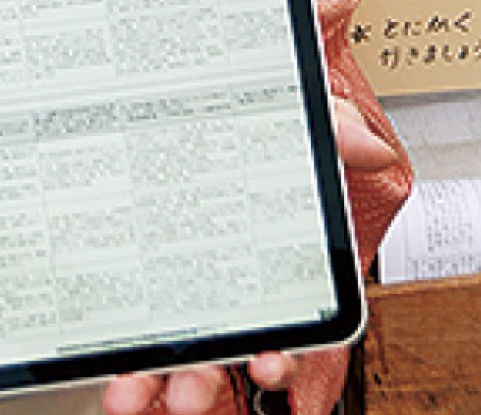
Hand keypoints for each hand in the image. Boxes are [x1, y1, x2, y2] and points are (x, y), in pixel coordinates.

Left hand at [103, 96, 399, 414]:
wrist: (179, 95)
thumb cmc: (248, 124)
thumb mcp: (291, 119)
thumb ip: (331, 128)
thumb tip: (369, 148)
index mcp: (272, 260)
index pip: (286, 325)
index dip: (281, 357)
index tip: (267, 364)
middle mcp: (227, 285)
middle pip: (221, 349)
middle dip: (204, 383)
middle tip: (187, 393)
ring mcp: (179, 287)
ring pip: (172, 351)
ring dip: (154, 382)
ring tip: (130, 394)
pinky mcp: (137, 281)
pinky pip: (130, 330)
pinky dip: (121, 358)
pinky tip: (111, 373)